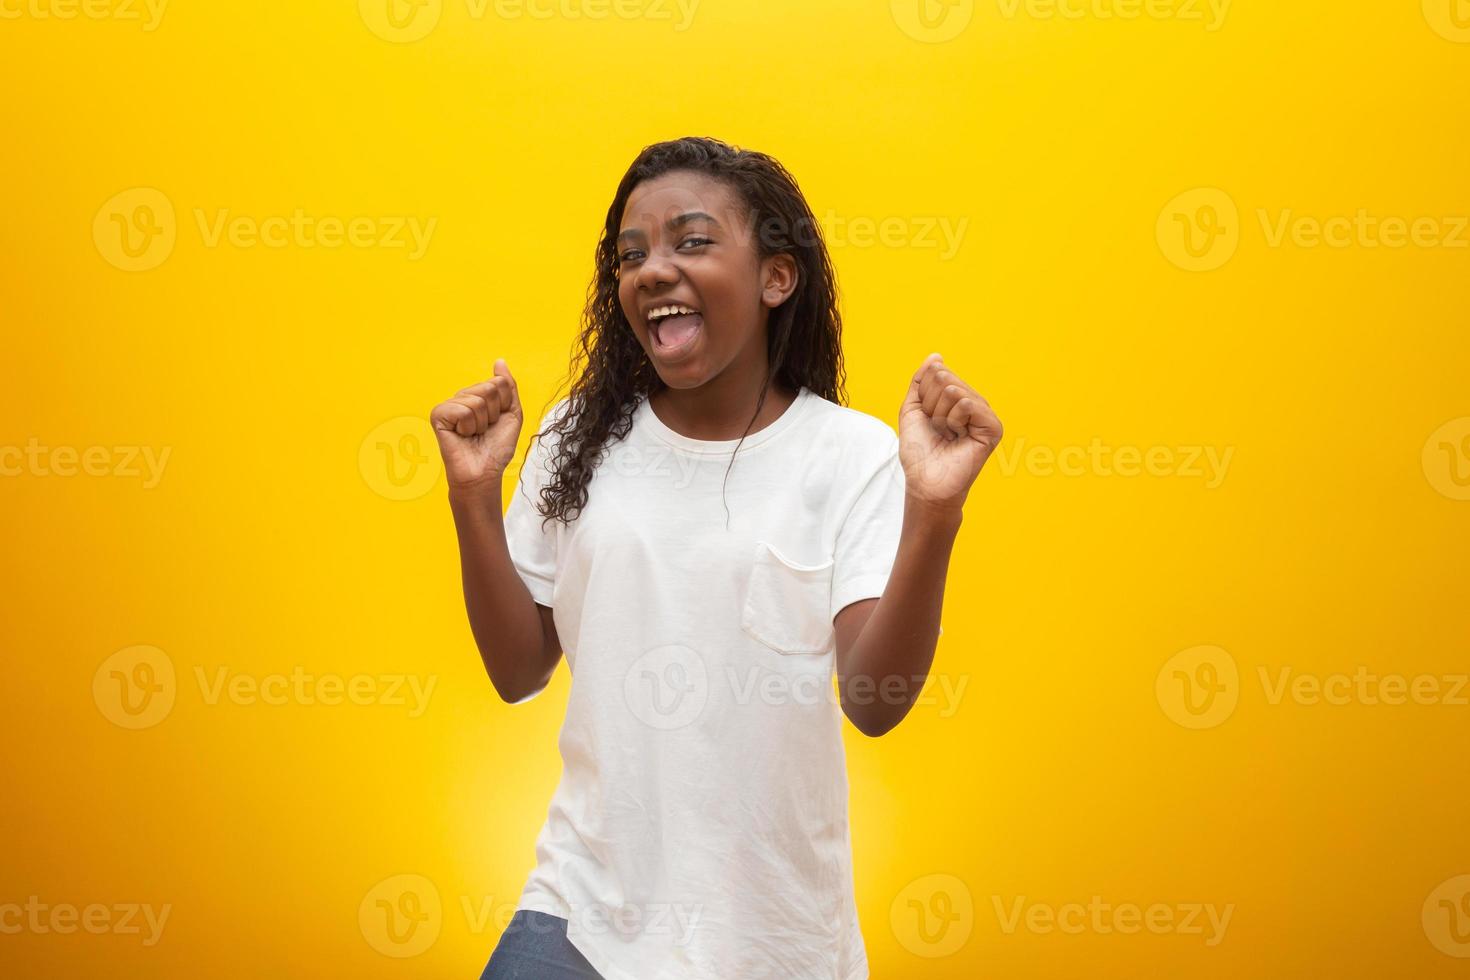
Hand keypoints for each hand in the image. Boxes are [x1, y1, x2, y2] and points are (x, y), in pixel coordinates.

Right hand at [430, 359, 522, 495]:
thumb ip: (508, 387)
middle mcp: (462, 397)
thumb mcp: (511, 414)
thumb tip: (499, 361)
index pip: (499, 383)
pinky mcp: (438, 415)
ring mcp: (449, 405)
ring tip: (473, 435)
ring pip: (477, 400)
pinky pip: (462, 410)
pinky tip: (461, 435)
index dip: (504, 406)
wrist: (484, 472)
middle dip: (493, 414)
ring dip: (481, 423)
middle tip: (484, 430)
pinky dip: (467, 426)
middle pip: (489, 388)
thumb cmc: (496, 447)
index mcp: (479, 395)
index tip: (496, 422)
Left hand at [898, 353, 1002, 512]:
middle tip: (938, 429)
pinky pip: (966, 404)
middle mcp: (973, 402)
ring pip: (952, 390)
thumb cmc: (919, 451)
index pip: (936, 371)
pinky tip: (958, 437)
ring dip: (939, 416)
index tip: (928, 420)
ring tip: (947, 435)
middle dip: (930, 405)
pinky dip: (954, 421)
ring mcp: (984, 414)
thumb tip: (936, 356)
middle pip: (943, 377)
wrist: (925, 482)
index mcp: (957, 397)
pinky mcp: (993, 427)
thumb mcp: (912, 409)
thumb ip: (921, 381)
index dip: (922, 396)